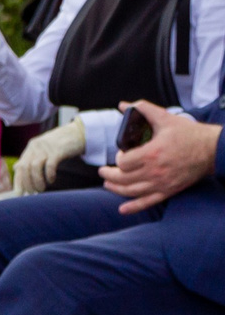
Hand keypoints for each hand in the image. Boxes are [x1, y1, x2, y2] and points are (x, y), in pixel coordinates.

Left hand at [12, 119, 87, 193]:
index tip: (20, 194)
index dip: (18, 181)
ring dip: (37, 181)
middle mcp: (35, 147)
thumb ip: (30, 158)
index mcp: (31, 148)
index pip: (20, 166)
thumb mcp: (43, 150)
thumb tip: (16, 169)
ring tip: (42, 189)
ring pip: (34, 167)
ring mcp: (46, 148)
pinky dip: (49, 175)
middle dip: (27, 183)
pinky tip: (51, 180)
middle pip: (25, 167)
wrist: (78, 132)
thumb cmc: (61, 145)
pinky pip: (49, 165)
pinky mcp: (58, 150)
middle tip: (33, 193)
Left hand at [104, 101, 221, 213]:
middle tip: (102, 171)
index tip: (121, 153)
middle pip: (123, 178)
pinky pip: (149, 202)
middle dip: (109, 175)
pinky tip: (123, 210)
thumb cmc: (188, 134)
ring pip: (132, 191)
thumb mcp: (165, 118)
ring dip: (116, 189)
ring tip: (107, 184)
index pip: (123, 162)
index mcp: (151, 154)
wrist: (212, 150)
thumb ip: (143, 109)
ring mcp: (162, 183)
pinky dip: (134, 207)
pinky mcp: (170, 191)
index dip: (118, 158)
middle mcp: (155, 171)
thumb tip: (124, 105)